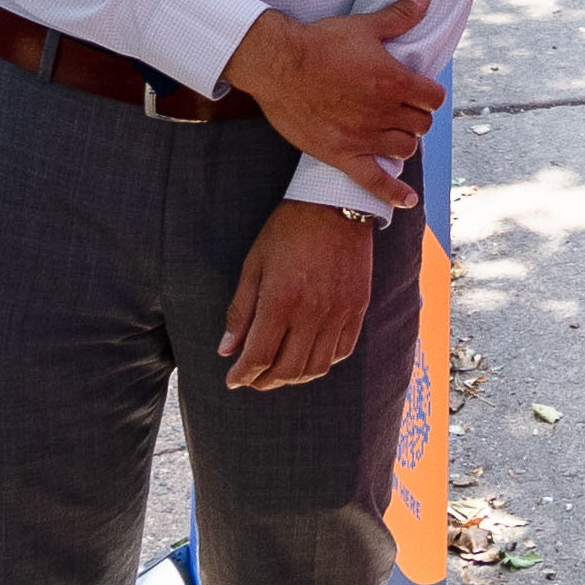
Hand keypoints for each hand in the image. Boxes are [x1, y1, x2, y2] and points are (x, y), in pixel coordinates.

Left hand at [220, 199, 377, 389]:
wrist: (336, 202)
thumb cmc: (287, 230)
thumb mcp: (254, 264)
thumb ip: (241, 310)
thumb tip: (227, 350)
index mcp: (281, 300)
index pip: (259, 356)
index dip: (242, 374)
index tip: (232, 379)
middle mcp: (312, 312)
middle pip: (288, 369)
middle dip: (264, 381)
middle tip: (252, 379)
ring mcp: (339, 311)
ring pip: (317, 367)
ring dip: (294, 378)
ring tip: (279, 373)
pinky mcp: (358, 307)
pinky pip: (342, 350)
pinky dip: (323, 362)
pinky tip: (309, 356)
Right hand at [229, 0, 435, 198]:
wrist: (278, 64)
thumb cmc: (320, 43)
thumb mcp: (365, 26)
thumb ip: (400, 15)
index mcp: (395, 82)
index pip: (434, 98)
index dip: (429, 94)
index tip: (417, 91)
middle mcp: (384, 113)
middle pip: (421, 125)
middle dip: (415, 116)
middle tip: (400, 109)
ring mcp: (364, 136)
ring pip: (405, 149)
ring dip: (404, 142)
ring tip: (392, 133)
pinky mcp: (342, 154)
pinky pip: (374, 181)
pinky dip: (393, 193)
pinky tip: (406, 201)